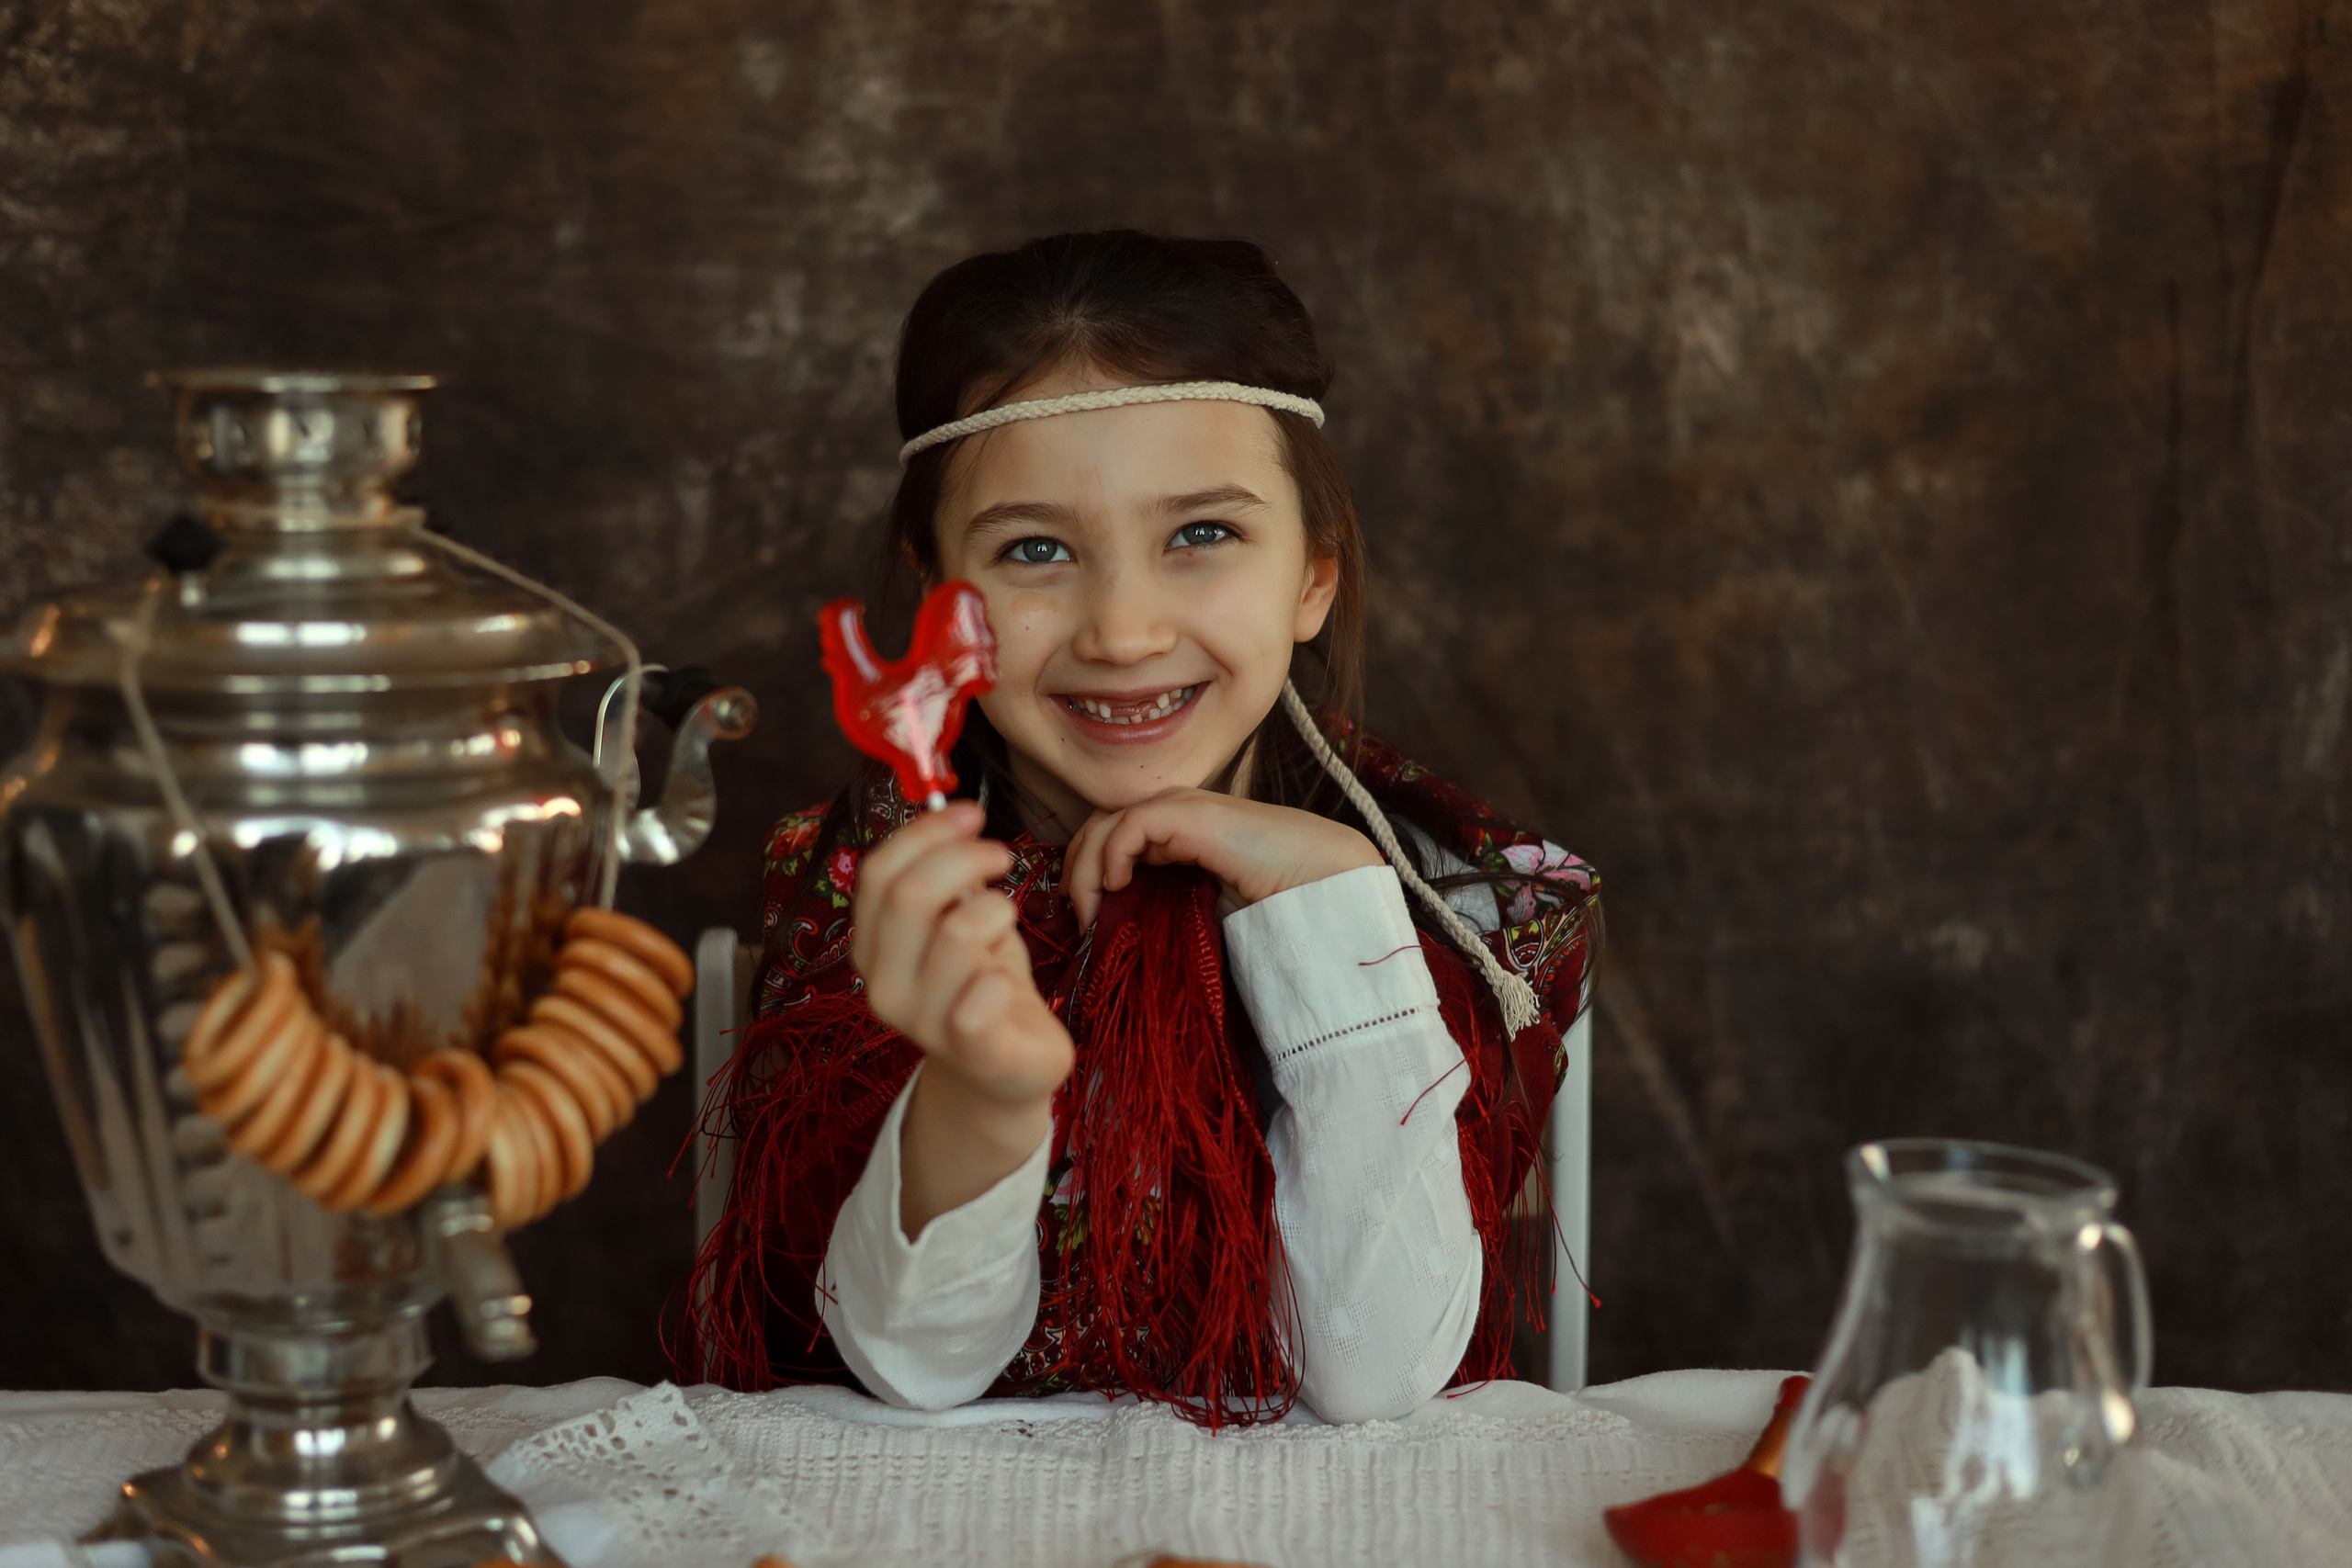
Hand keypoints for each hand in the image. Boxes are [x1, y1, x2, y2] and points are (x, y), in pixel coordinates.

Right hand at [851, 802, 1074, 1106]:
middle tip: (1003, 856)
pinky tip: (1009, 983)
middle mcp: (883, 984)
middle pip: (908, 895)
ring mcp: (921, 1022)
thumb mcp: (954, 923)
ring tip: (1005, 923)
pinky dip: (1007, 972)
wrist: (1001, 1074)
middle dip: (965, 858)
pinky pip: (984, 992)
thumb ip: (943, 879)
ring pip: (955, 932)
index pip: (878, 872)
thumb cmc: (981, 986)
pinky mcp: (969, 1049)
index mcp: (872, 946)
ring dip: (995, 911)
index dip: (926, 831)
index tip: (971, 815)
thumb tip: (952, 813)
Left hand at [1063, 787, 1383, 929]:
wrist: (1320, 882)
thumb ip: (1167, 906)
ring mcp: (1179, 806)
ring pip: (1105, 825)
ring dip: (1087, 870)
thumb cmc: (1273, 900)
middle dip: (1077, 872)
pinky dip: (1112, 856)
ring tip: (1093, 913)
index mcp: (1175, 831)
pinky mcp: (1188, 813)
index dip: (1086, 875)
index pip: (1109, 840)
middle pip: (1097, 829)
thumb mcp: (1203, 907)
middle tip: (1081, 920)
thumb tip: (1122, 935)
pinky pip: (1128, 826)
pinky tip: (1120, 887)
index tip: (1087, 924)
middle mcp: (1172, 811)